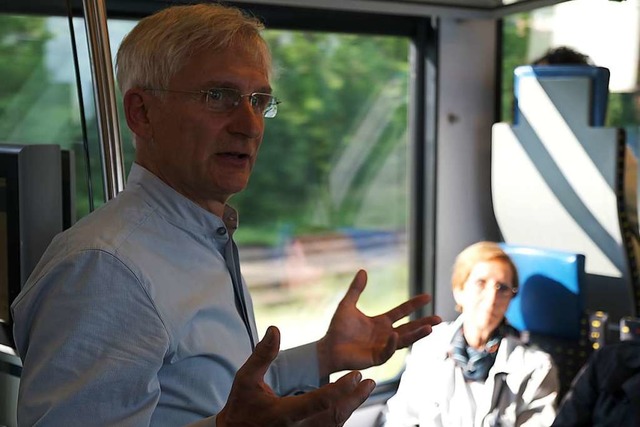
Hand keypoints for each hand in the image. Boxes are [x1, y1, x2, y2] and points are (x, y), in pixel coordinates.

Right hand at [217, 326, 375, 426]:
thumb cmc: (241, 405)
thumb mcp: (246, 379)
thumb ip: (262, 355)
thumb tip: (275, 329)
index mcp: (284, 414)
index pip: (319, 401)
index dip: (340, 389)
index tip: (357, 376)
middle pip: (334, 415)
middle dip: (354, 399)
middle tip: (369, 381)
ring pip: (335, 424)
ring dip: (351, 407)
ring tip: (365, 389)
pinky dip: (341, 415)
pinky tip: (349, 402)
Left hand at [317, 269, 441, 375]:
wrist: (328, 347)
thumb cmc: (337, 329)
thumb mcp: (347, 305)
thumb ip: (356, 289)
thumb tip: (362, 270)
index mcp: (381, 322)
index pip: (402, 312)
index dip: (414, 304)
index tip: (427, 296)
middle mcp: (385, 335)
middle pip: (409, 328)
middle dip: (424, 323)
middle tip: (439, 318)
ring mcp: (383, 347)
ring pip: (404, 340)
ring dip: (417, 334)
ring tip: (431, 328)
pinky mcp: (377, 357)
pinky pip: (388, 350)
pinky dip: (392, 343)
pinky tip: (395, 335)